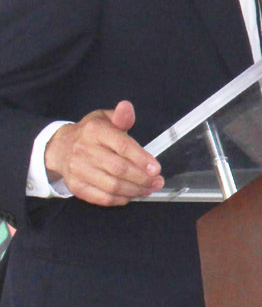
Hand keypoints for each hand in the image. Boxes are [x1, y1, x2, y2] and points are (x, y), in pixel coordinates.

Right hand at [43, 101, 163, 205]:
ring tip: (148, 189)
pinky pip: (101, 197)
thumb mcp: (104, 119)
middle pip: (119, 169)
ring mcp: (78, 169)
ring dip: (135, 190)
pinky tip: (130, 195)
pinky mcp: (75, 185)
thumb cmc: (89, 133)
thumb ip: (121, 117)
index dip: (142, 159)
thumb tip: (126, 107)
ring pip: (112, 185)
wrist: (59, 147)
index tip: (156, 168)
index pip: (122, 146)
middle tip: (157, 181)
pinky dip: (119, 199)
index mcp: (95, 131)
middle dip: (143, 178)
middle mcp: (84, 150)